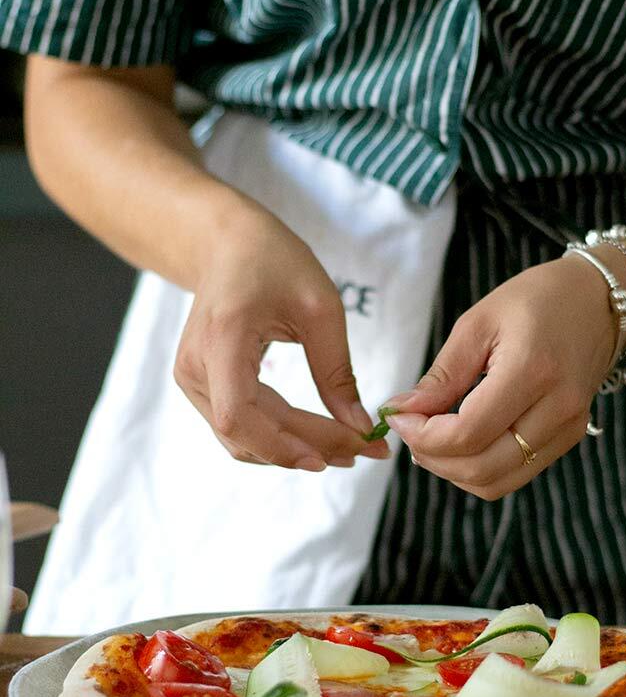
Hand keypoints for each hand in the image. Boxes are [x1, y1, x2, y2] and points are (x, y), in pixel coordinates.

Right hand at [174, 203, 389, 469]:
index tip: (336, 453)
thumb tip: (359, 427)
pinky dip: (277, 437)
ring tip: (346, 448)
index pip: (239, 415)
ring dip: (293, 450)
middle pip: (246, 432)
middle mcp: (195, 367)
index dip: (283, 445)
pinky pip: (239, 425)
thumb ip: (336, 371)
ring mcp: (192, 379)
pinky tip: (316, 436)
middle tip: (362, 452)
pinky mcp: (202, 385)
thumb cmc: (273, 261)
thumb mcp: (320, 308)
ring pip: (242, 438)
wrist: (226, 243)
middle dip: (305, 449)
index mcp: (220, 340)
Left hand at [383, 256, 617, 498]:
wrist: (598, 299)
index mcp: (533, 371)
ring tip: (432, 437)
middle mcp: (558, 408)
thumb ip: (442, 375)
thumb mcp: (478, 323)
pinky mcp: (570, 437)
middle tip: (410, 429)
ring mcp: (569, 428)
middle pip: (482, 468)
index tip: (399, 417)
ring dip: (453, 470)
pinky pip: (515, 474)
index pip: (468, 433)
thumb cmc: (536, 300)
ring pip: (497, 482)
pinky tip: (461, 440)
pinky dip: (479, 468)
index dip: (423, 435)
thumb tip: (403, 411)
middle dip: (433, 458)